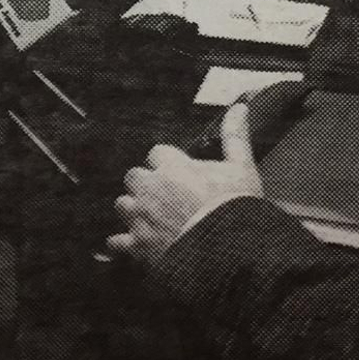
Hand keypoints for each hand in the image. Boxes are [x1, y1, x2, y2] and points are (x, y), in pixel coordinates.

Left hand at [108, 103, 262, 265]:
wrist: (228, 251)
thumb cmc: (233, 208)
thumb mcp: (241, 167)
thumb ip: (235, 136)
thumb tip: (239, 108)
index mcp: (172, 167)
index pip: (157, 153)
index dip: (168, 162)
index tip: (180, 172)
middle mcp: (150, 189)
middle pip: (135, 177)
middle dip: (147, 184)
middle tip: (167, 195)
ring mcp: (141, 217)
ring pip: (124, 204)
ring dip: (135, 209)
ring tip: (153, 217)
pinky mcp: (138, 245)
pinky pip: (117, 241)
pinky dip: (124, 242)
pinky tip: (132, 243)